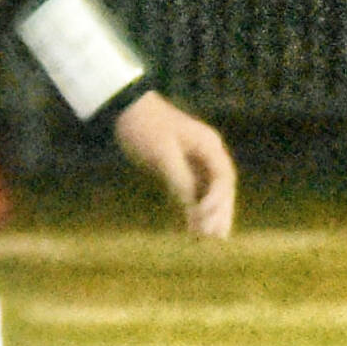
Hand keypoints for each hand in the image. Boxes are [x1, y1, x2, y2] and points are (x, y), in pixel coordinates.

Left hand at [113, 90, 236, 237]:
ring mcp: (194, 159)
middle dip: (219, 213)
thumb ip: (180, 179)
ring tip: (209, 240)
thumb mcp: (161, 153)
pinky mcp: (179, 165)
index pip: (224, 178)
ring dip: (209, 214)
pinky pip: (193, 190)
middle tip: (217, 239)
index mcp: (208, 145)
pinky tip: (191, 227)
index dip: (218, 200)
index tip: (204, 216)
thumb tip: (194, 207)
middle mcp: (207, 153)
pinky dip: (193, 208)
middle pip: (221, 188)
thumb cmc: (143, 126)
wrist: (122, 106)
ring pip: (208, 191)